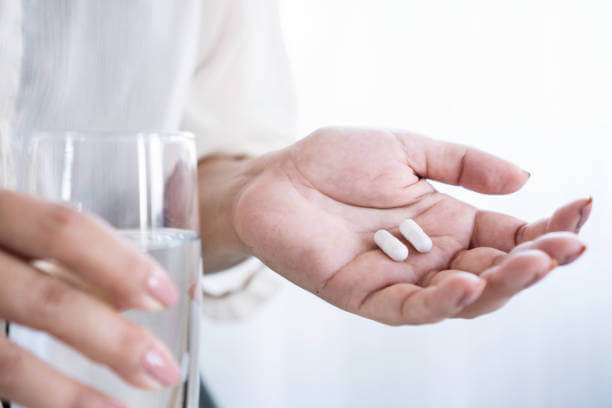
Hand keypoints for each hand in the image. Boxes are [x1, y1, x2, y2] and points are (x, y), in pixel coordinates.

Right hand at [0, 190, 180, 407]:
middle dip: (112, 341)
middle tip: (162, 369)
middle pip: (43, 299)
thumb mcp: (11, 229)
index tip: (166, 296)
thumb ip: (61, 252)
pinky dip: (36, 403)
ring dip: (72, 395)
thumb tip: (137, 298)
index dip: (120, 263)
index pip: (61, 228)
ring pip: (7, 361)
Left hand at [232, 127, 591, 324]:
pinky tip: (470, 283)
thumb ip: (462, 164)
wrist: (273, 177)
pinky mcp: (364, 295)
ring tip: (534, 262)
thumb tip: (525, 178)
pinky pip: (410, 307)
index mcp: (447, 221)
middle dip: (535, 261)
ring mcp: (400, 278)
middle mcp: (432, 255)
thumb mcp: (406, 149)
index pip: (509, 233)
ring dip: (502, 283)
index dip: (547, 226)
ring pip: (463, 297)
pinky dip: (443, 300)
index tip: (582, 208)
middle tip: (567, 245)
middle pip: (495, 271)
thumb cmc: (333, 160)